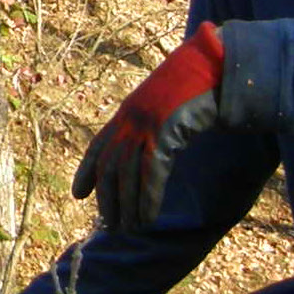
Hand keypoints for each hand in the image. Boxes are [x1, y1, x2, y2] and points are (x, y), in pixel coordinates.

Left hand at [72, 23, 225, 234]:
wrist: (215, 64)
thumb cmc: (197, 84)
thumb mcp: (168, 104)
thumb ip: (156, 123)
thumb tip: (156, 146)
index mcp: (128, 111)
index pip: (98, 145)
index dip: (87, 171)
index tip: (78, 194)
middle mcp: (131, 118)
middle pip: (109, 165)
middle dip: (107, 198)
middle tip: (110, 224)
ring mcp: (147, 123)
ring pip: (127, 173)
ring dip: (127, 206)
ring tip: (129, 229)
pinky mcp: (166, 131)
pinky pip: (151, 173)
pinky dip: (147, 199)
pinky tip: (147, 218)